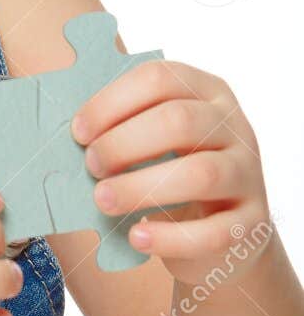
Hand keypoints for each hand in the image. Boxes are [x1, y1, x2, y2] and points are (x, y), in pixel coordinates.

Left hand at [71, 58, 271, 284]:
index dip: (112, 102)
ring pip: (200, 174)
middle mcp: (234, 126)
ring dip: (140, 188)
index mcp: (206, 91)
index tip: (78, 132)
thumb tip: (62, 130)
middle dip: (123, 144)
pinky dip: (169, 236)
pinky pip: (213, 231)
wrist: (223, 233)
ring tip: (102, 200)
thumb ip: (121, 126)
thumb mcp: (154, 142)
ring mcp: (248, 174)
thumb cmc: (170, 174)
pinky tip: (137, 237)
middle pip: (179, 121)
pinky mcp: (252, 223)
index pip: (159, 78)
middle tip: (90, 166)